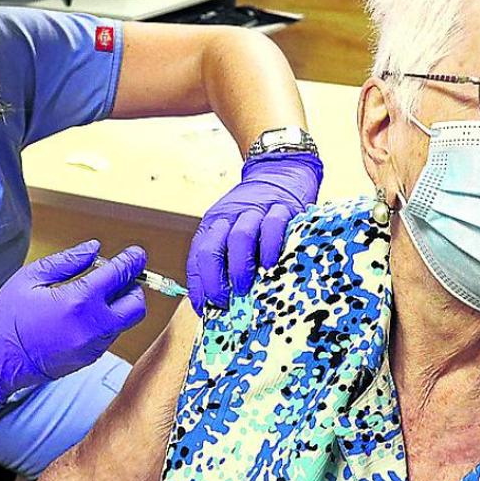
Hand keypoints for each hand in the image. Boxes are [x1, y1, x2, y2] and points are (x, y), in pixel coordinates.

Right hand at [0, 241, 146, 404]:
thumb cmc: (5, 318)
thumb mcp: (31, 277)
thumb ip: (69, 260)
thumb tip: (94, 249)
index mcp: (77, 301)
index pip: (120, 275)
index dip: (132, 260)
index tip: (136, 254)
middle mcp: (91, 327)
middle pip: (136, 304)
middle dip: (132, 287)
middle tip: (117, 276)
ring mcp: (91, 347)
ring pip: (124, 322)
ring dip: (118, 305)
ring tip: (92, 295)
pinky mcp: (87, 360)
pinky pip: (108, 336)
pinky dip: (104, 322)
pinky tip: (82, 314)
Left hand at [186, 151, 321, 313]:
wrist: (280, 172)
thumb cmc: (257, 213)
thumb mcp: (233, 230)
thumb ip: (226, 259)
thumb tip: (218, 301)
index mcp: (213, 224)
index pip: (197, 256)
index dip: (198, 285)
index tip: (205, 307)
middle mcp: (229, 217)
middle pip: (212, 246)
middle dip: (214, 278)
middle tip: (223, 301)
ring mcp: (255, 211)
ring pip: (239, 237)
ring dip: (239, 266)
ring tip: (244, 287)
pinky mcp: (282, 208)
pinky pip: (272, 225)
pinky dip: (269, 246)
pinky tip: (269, 264)